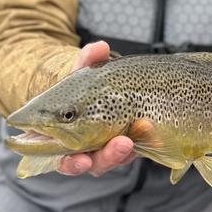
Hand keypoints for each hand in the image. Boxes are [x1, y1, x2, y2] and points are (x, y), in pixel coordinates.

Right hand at [56, 41, 136, 176]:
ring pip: (113, 159)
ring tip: (130, 141)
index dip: (71, 163)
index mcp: (64, 138)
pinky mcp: (127, 145)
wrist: (102, 85)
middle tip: (120, 145)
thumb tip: (99, 48)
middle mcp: (84, 148)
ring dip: (121, 153)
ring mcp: (107, 147)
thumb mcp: (83, 71)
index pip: (63, 159)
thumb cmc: (85, 83)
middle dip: (106, 157)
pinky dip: (139, 143)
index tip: (80, 159)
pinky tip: (149, 134)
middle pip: (93, 163)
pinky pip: (132, 151)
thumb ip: (88, 60)